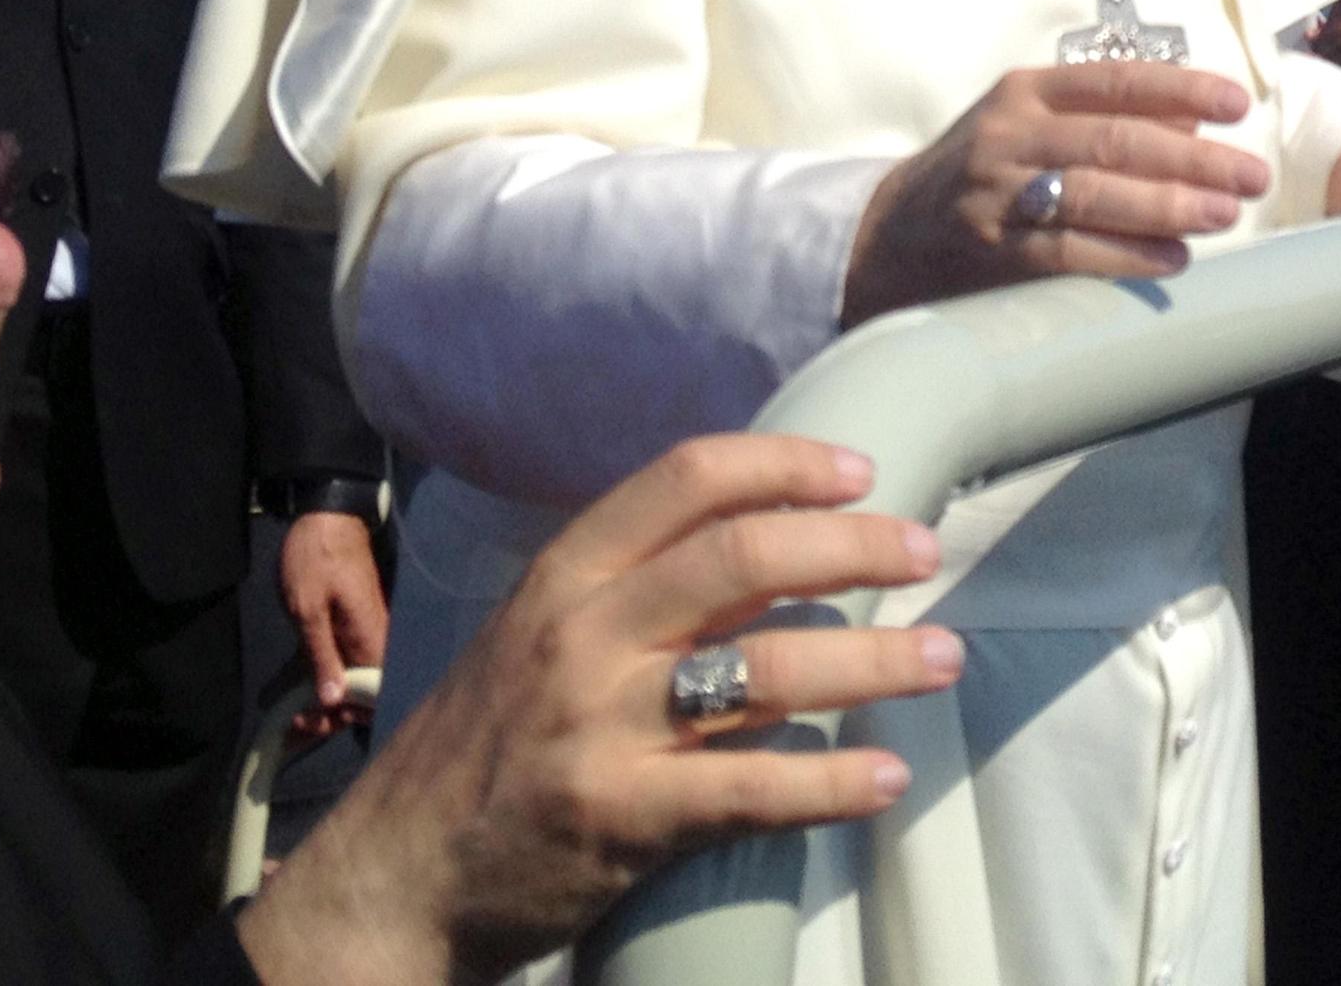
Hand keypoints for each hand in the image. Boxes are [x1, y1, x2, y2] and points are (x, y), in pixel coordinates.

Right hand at [237, 434, 960, 985]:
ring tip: (943, 657)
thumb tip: (774, 548)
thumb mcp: (540, 638)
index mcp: (564, 574)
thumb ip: (640, 592)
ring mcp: (600, 726)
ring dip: (874, 661)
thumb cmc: (486, 747)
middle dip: (853, 547)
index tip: (860, 471)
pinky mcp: (619, 817)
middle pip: (743, 558)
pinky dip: (832, 785)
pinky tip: (886, 777)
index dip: (784, 464)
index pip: (686, 479)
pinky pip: (751, 791)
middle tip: (923, 551)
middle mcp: (581, 635)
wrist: (397, 876)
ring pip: (767, 669)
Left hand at [279, 511, 390, 739]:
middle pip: (362, 693)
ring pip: (352, 680)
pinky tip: (293, 692)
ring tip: (289, 718)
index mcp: (370, 639)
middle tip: (292, 726)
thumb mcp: (308, 610)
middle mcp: (374, 640)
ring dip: (324, 701)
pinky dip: (322, 678)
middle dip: (330, 715)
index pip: (376, 695)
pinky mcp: (350, 626)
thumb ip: (322, 656)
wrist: (327, 514)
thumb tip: (333, 701)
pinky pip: (343, 662)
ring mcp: (363, 633)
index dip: (350, 716)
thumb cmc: (316, 559)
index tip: (314, 721)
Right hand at [841, 64, 1269, 327]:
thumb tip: (1192, 121)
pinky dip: (1127, 253)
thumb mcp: (1030, 128)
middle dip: (1194, 157)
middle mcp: (1010, 134)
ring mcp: (997, 192)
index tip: (1236, 103)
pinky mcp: (992, 250)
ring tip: (1224, 213)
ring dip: (1170, 203)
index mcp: (1025, 92)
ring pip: (1095, 191)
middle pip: (1115, 139)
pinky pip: (1070, 249)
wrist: (886, 238)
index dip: (1182, 88)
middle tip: (1251, 175)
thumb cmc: (980, 176)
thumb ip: (1104, 118)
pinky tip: (1172, 259)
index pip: (1115, 80)